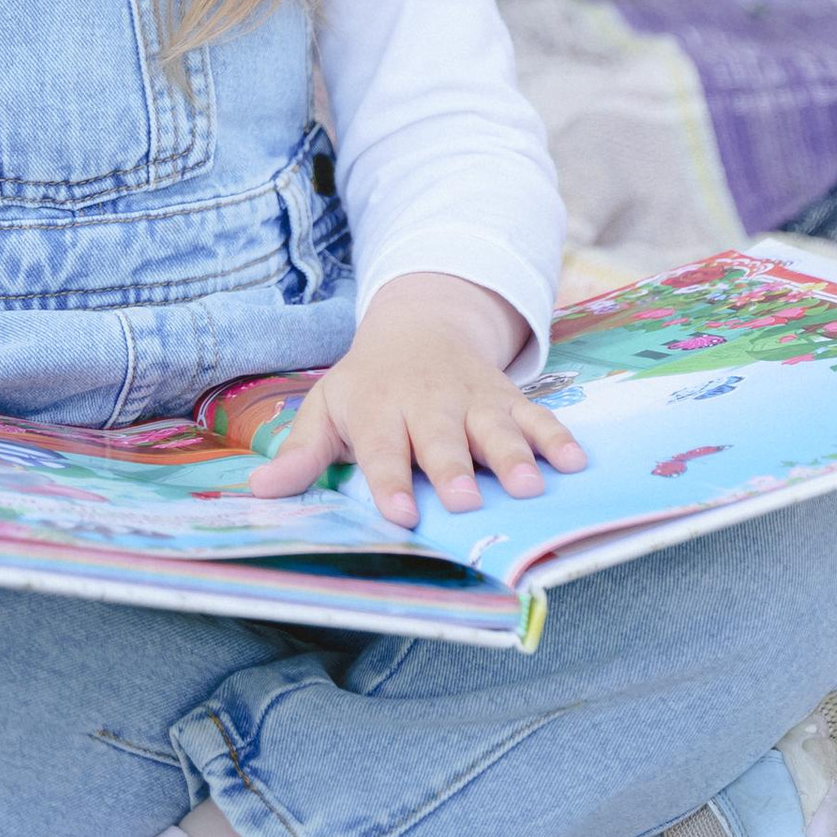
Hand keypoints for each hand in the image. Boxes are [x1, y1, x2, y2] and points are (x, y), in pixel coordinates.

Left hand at [254, 273, 585, 530]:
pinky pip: (536, 415)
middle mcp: (427, 403)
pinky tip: (575, 462)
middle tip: (467, 502)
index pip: (382, 449)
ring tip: (527, 487)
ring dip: (512, 456)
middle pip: (442, 439)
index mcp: (377, 409)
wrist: (420, 324)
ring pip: (494, 428)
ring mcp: (472, 398)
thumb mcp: (327, 409)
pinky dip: (556, 437)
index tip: (402, 513)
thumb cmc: (367, 385)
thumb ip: (303, 454)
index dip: (391, 480)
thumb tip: (260, 491)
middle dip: (454, 469)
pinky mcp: (507, 396)